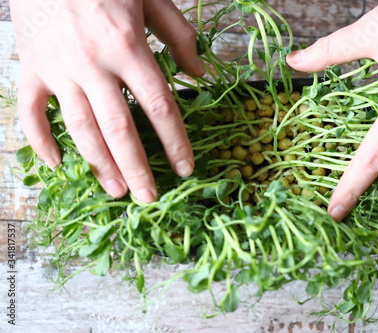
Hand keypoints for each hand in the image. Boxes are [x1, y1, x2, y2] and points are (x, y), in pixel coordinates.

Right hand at [11, 0, 203, 202]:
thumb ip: (179, 37)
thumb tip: (200, 75)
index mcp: (128, 46)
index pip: (158, 105)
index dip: (174, 141)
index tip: (184, 168)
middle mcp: (93, 63)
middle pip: (119, 128)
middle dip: (137, 167)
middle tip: (150, 199)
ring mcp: (58, 68)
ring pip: (80, 127)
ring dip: (99, 164)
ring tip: (117, 191)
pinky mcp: (31, 67)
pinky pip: (31, 111)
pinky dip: (40, 140)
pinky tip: (58, 165)